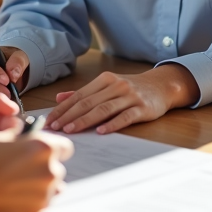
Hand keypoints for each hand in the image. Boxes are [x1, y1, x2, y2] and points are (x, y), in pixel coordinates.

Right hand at [0, 130, 73, 211]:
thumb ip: (19, 137)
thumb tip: (24, 135)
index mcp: (43, 146)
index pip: (65, 147)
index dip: (54, 149)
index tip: (45, 152)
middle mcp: (50, 168)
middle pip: (57, 167)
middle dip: (44, 167)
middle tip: (24, 169)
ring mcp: (46, 191)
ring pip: (50, 184)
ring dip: (39, 183)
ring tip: (17, 184)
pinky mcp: (38, 208)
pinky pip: (42, 199)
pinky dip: (33, 197)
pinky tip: (16, 194)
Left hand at [46, 64, 198, 134]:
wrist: (161, 86)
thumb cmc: (131, 88)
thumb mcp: (108, 85)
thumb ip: (84, 92)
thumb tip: (59, 98)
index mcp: (105, 79)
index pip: (79, 95)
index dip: (63, 108)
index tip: (50, 120)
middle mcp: (116, 85)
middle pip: (88, 102)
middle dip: (69, 116)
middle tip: (54, 128)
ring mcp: (129, 96)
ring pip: (103, 109)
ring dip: (85, 120)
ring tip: (71, 130)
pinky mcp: (142, 108)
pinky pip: (125, 116)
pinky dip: (112, 124)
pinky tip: (101, 131)